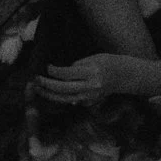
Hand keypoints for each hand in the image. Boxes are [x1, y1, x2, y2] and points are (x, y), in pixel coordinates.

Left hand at [35, 53, 160, 104]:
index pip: (67, 74)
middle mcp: (90, 86)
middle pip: (62, 88)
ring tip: (37, 88)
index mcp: (92, 72)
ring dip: (48, 94)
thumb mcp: (94, 58)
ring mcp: (89, 96)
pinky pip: (69, 101)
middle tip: (35, 80)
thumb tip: (58, 75)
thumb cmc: (108, 62)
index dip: (53, 71)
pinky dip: (58, 97)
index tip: (47, 67)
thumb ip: (76, 67)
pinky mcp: (88, 102)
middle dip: (46, 84)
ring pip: (63, 98)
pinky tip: (48, 93)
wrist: (124, 76)